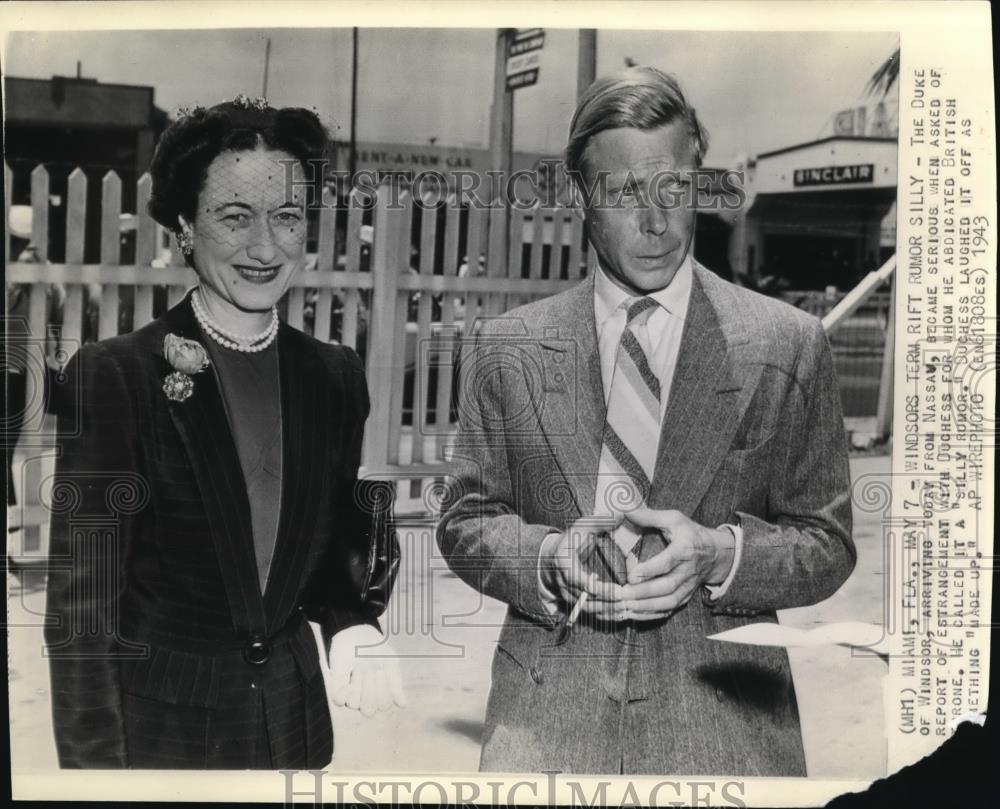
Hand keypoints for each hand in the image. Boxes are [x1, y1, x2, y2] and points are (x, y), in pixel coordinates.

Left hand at [327, 623, 405, 716]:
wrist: (357, 632)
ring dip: (358, 686)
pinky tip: (347, 682)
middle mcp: (365, 696)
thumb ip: (396, 683)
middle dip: (370, 691)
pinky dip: (343, 695)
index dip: (383, 691)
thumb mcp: (390, 662)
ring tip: (358, 668)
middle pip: (368, 709)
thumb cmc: (376, 648)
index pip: (383, 705)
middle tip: (370, 670)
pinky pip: (339, 701)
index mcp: (380, 692)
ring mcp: (351, 692)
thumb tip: (403, 705)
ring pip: (354, 705)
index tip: (381, 671)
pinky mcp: (337, 687)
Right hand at [540, 516, 625, 620]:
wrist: (556, 554)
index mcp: (563, 562)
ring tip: (627, 607)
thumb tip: (620, 515)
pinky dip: (604, 614)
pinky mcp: (575, 601)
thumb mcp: (584, 525)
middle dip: (606, 601)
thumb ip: (601, 521)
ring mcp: (568, 593)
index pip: (576, 579)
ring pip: (587, 609)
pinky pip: (589, 613)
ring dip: (607, 610)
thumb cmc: (572, 538)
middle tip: (626, 599)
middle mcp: (563, 581)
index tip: (615, 590)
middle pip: (584, 598)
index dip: (595, 587)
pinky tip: (621, 613)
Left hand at [618, 508, 734, 620]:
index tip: (633, 574)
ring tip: (625, 606)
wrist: (715, 554)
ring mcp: (686, 587)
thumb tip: (625, 510)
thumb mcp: (674, 518)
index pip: (668, 562)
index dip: (651, 570)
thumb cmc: (690, 533)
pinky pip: (668, 610)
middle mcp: (687, 571)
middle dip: (644, 592)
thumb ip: (649, 516)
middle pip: (667, 586)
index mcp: (684, 549)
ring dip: (646, 607)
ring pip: (668, 602)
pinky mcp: (684, 598)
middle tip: (623, 594)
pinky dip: (650, 615)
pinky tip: (632, 614)